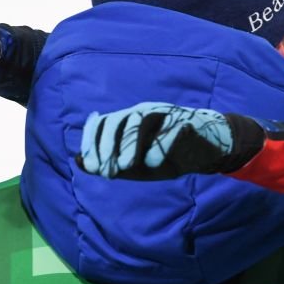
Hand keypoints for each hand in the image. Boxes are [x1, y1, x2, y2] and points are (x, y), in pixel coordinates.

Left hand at [77, 102, 262, 180]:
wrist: (206, 151)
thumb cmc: (167, 157)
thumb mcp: (136, 166)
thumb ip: (109, 163)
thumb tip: (78, 161)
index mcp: (130, 120)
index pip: (104, 123)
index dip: (94, 143)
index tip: (92, 167)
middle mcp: (145, 112)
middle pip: (119, 120)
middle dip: (109, 145)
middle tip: (108, 172)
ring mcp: (166, 114)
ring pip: (142, 119)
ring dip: (130, 144)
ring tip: (127, 167)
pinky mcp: (187, 121)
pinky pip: (171, 127)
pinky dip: (160, 144)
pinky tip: (153, 164)